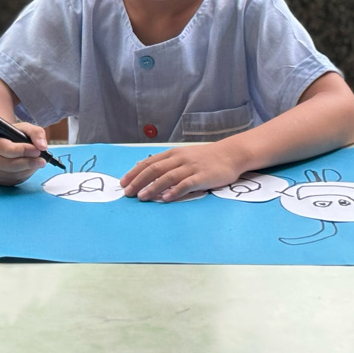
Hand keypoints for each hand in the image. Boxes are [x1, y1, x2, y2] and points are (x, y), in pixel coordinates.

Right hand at [0, 121, 48, 185]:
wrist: (1, 145)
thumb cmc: (11, 135)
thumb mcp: (23, 128)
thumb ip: (35, 133)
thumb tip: (42, 146)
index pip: (7, 150)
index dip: (24, 150)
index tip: (37, 150)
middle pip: (11, 165)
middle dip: (29, 162)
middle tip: (42, 160)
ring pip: (15, 174)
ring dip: (29, 169)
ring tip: (37, 161)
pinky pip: (15, 180)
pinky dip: (26, 174)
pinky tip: (28, 167)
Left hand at [120, 142, 243, 201]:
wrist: (230, 154)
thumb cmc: (204, 157)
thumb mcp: (183, 155)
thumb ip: (166, 162)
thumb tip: (144, 168)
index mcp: (172, 154)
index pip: (149, 163)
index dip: (134, 173)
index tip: (123, 183)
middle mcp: (179, 159)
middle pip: (154, 170)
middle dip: (138, 181)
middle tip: (127, 192)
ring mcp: (191, 167)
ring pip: (167, 177)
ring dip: (152, 188)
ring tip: (141, 197)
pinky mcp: (203, 176)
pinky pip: (186, 184)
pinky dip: (175, 191)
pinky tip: (166, 198)